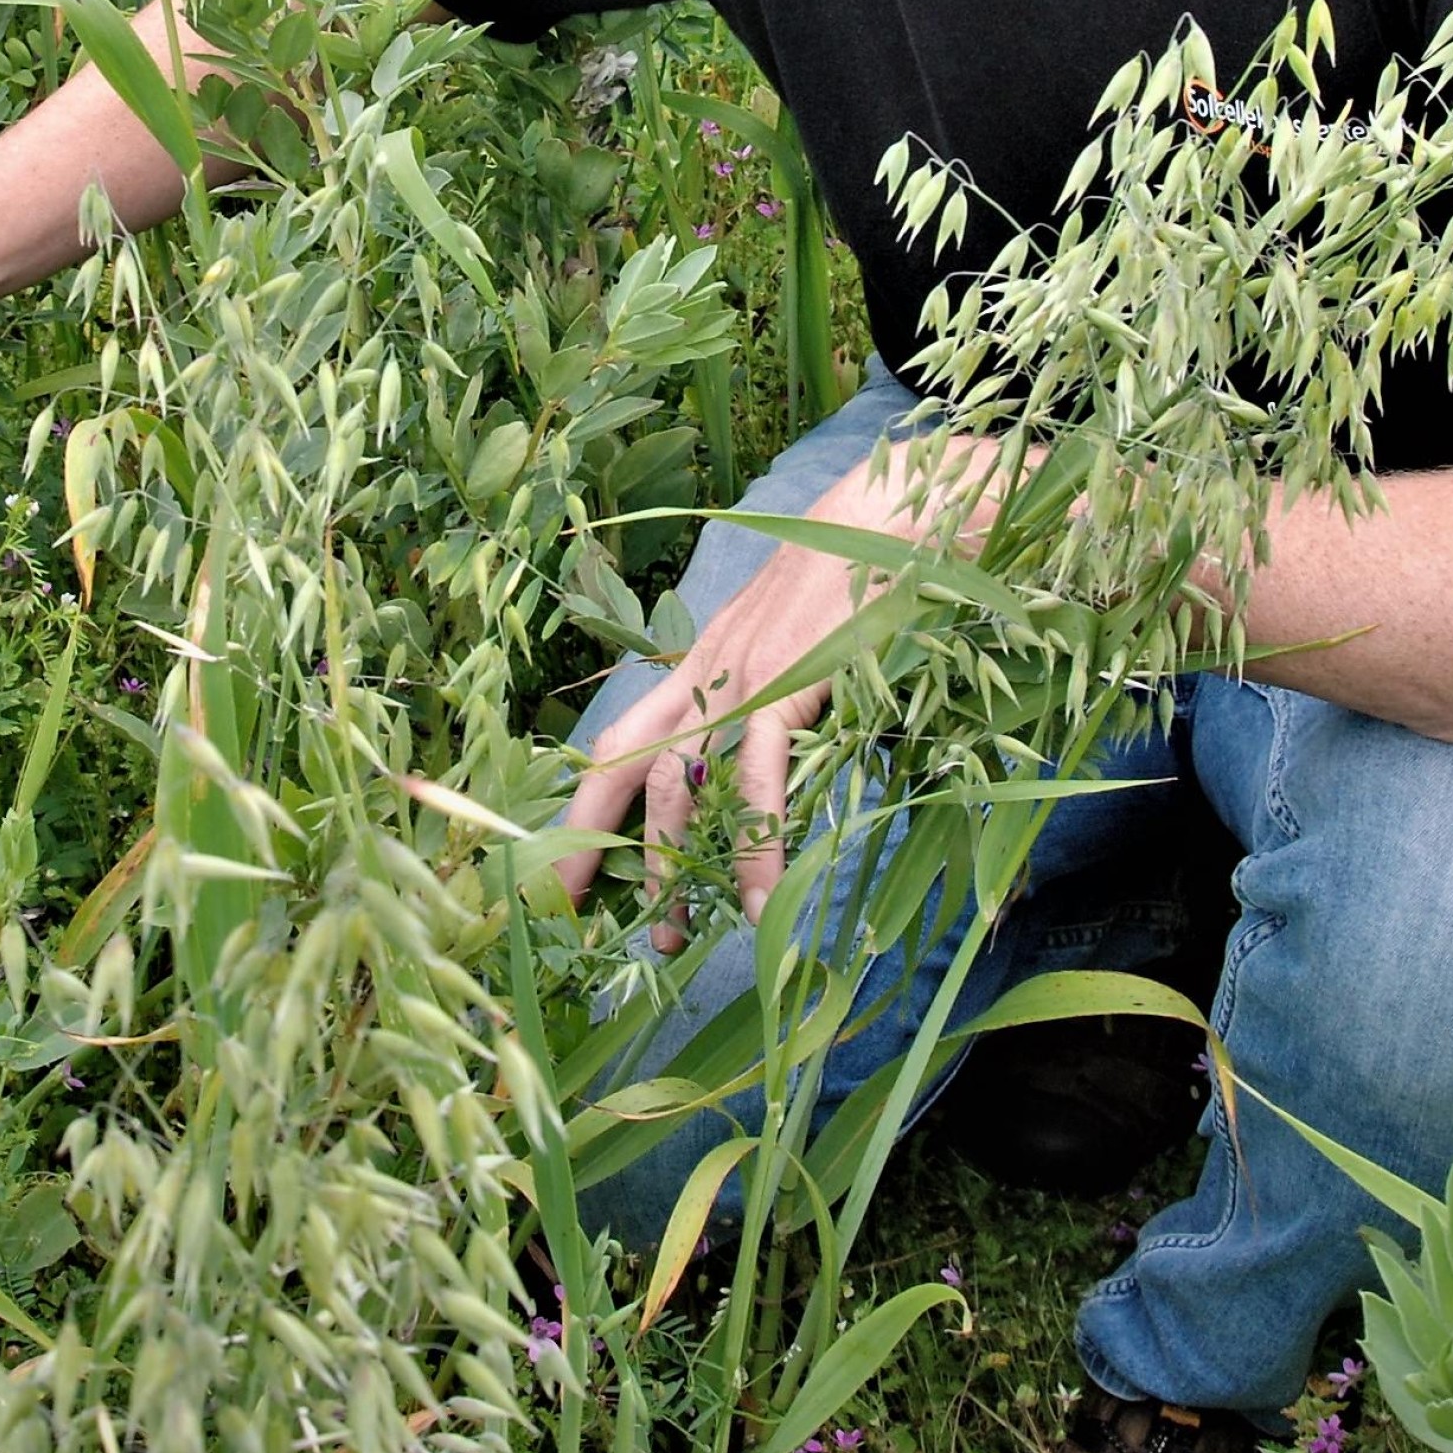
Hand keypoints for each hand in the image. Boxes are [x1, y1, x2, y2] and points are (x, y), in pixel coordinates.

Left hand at [555, 464, 906, 953]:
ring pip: (680, 783)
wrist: (885, 519)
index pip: (621, 739)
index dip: (585, 803)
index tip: (567, 863)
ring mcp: (738, 678)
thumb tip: (775, 771)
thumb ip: (772, 697)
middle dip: (589, 840)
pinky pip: (757, 782)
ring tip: (671, 933)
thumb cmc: (851, 582)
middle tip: (576, 913)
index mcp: (698, 665)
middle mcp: (701, 673)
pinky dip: (754, 848)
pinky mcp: (784, 687)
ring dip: (670, 864)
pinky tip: (755, 899)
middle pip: (623, 764)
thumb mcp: (792, 641)